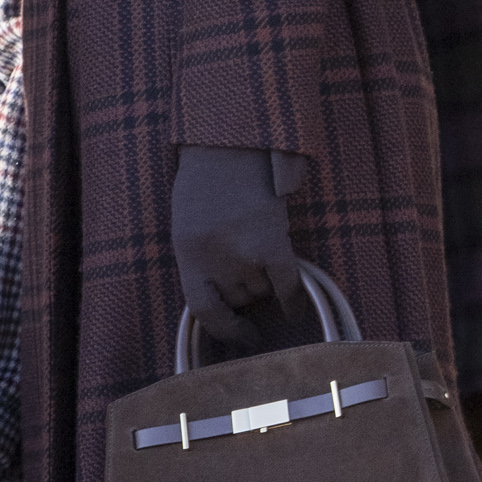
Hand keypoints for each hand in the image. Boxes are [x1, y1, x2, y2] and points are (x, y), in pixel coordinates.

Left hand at [171, 144, 305, 347]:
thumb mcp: (187, 226)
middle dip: (243, 295)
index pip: (203, 310)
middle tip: (248, 276)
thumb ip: (201, 262)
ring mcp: (245, 252)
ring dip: (265, 285)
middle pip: (238, 299)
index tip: (238, 336)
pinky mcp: (273, 241)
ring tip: (261, 259)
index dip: (223, 329)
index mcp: (188, 255)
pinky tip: (294, 310)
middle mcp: (215, 259)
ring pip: (263, 291)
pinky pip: (288, 284)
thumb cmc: (203, 184)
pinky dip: (293, 299)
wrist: (229, 144)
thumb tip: (224, 302)